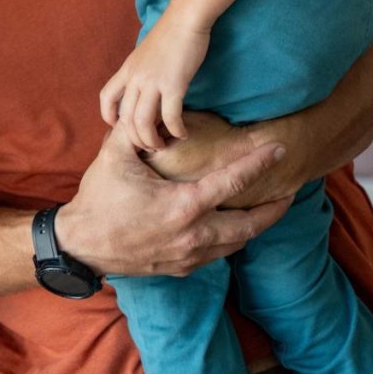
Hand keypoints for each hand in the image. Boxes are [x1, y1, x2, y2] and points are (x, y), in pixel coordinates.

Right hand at [57, 123, 291, 276]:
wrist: (82, 245)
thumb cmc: (98, 198)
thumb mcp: (114, 156)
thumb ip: (136, 129)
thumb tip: (150, 105)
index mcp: (183, 205)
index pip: (232, 181)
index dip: (259, 163)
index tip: (278, 150)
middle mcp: (194, 234)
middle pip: (250, 225)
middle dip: (275, 208)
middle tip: (290, 192)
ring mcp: (189, 256)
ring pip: (237, 243)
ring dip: (256, 226)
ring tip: (268, 210)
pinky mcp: (181, 268)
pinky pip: (218, 255)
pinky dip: (232, 240)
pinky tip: (232, 229)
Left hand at [100, 10, 210, 149]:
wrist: (185, 20)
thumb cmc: (170, 35)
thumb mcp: (146, 54)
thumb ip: (141, 71)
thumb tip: (145, 88)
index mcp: (127, 70)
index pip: (106, 97)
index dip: (108, 116)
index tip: (120, 128)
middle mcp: (135, 77)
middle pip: (125, 118)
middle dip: (136, 138)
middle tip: (149, 145)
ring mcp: (152, 82)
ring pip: (143, 122)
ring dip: (152, 140)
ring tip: (162, 145)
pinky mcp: (173, 85)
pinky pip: (170, 116)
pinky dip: (176, 130)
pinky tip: (183, 134)